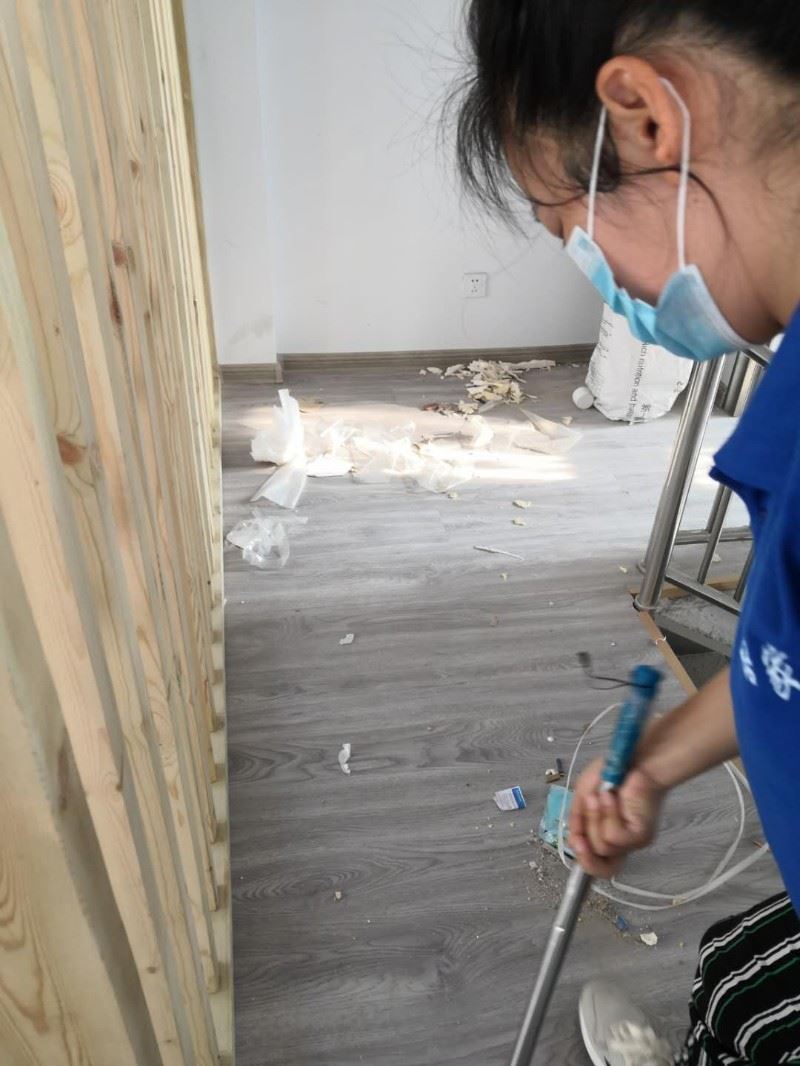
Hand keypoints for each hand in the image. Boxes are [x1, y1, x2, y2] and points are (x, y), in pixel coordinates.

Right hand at [568, 757, 665, 877]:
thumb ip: (578, 819)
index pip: (598, 865)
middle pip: (600, 867)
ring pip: (603, 847)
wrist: (637, 760)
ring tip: (599, 796)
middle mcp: (623, 843)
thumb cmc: (614, 774)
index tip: (575, 842)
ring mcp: (633, 841)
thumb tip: (574, 839)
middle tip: (579, 836)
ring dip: (594, 819)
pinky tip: (610, 796)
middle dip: (584, 850)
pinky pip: (614, 835)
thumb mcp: (584, 795)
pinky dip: (607, 814)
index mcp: (608, 834)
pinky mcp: (641, 834)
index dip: (584, 860)